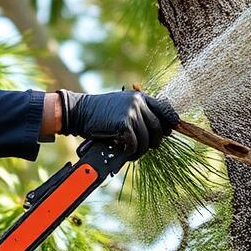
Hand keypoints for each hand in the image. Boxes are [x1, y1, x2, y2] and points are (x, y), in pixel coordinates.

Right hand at [58, 90, 178, 159]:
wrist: (80, 112)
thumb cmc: (101, 114)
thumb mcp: (122, 107)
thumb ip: (139, 114)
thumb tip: (160, 131)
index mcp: (140, 96)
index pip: (164, 109)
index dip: (170, 122)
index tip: (168, 133)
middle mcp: (138, 102)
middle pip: (158, 127)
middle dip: (154, 141)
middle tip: (147, 148)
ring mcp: (131, 111)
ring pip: (146, 139)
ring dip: (140, 151)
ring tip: (131, 154)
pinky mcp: (124, 123)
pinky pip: (134, 144)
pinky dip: (130, 153)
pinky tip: (124, 154)